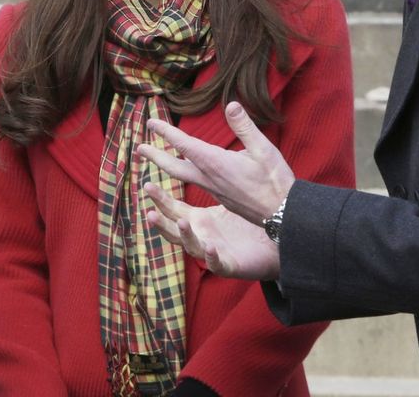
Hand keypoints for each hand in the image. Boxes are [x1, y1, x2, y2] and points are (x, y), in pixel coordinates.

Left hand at [138, 101, 294, 223]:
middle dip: (155, 155)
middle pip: (173, 166)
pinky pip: (195, 184)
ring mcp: (213, 190)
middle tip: (139, 147)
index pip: (184, 144)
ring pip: (183, 176)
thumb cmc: (274, 181)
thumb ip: (245, 127)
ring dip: (166, 165)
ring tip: (155, 158)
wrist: (282, 214)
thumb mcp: (264, 149)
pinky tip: (188, 172)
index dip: (166, 132)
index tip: (151, 123)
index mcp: (215, 163)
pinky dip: (183, 175)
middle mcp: (208, 178)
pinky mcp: (220, 197)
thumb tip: (231, 104)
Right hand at [145, 182, 278, 280]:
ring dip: (185, 236)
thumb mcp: (227, 197)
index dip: (159, 200)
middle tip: (150, 212)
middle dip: (161, 223)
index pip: (173, 209)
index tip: (146, 184)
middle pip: (174, 230)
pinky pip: (218, 263)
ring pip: (192, 247)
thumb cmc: (246, 222)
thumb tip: (201, 152)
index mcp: (198, 220)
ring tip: (181, 223)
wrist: (272, 245)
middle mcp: (200, 237)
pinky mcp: (229, 265)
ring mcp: (212, 252)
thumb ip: (212, 178)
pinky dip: (212, 257)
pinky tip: (211, 247)